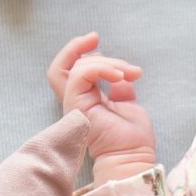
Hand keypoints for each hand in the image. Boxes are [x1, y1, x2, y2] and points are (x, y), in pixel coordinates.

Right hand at [48, 31, 158, 164]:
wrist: (133, 156)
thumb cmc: (132, 137)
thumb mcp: (128, 102)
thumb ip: (120, 86)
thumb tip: (123, 73)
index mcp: (86, 99)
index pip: (69, 69)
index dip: (78, 51)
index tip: (96, 40)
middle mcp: (76, 101)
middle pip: (61, 66)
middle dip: (79, 47)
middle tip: (97, 39)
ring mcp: (75, 105)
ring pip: (75, 68)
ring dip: (105, 62)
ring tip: (127, 73)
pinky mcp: (78, 107)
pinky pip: (81, 75)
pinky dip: (101, 69)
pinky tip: (120, 77)